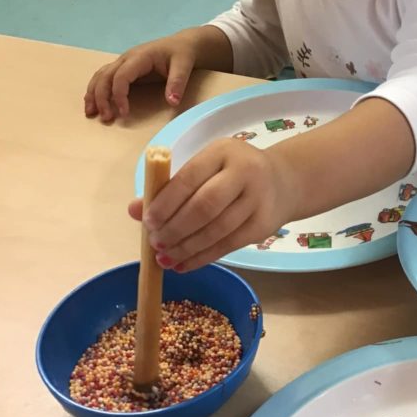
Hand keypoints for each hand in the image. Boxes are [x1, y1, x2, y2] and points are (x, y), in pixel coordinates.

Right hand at [85, 36, 197, 121]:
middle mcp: (126, 58)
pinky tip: (94, 103)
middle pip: (105, 76)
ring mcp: (123, 62)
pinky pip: (105, 77)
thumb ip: (177, 83)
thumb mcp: (184, 66)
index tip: (124, 113)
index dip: (119, 95)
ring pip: (101, 76)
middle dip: (101, 97)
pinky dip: (97, 90)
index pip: (121, 76)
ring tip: (91, 112)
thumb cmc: (182, 53)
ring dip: (93, 94)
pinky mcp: (124, 68)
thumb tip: (172, 102)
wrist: (182, 43)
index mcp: (139, 57)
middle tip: (106, 117)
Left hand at [129, 138, 294, 270]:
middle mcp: (244, 172)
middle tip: (156, 242)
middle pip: (204, 206)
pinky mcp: (264, 225)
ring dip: (186, 247)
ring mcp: (257, 199)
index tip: (147, 222)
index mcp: (222, 152)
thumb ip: (170, 188)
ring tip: (165, 258)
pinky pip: (229, 245)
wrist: (283, 181)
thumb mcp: (205, 169)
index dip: (165, 203)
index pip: (189, 178)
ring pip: (217, 229)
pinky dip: (203, 258)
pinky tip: (183, 264)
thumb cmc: (232, 173)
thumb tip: (133, 210)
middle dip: (175, 228)